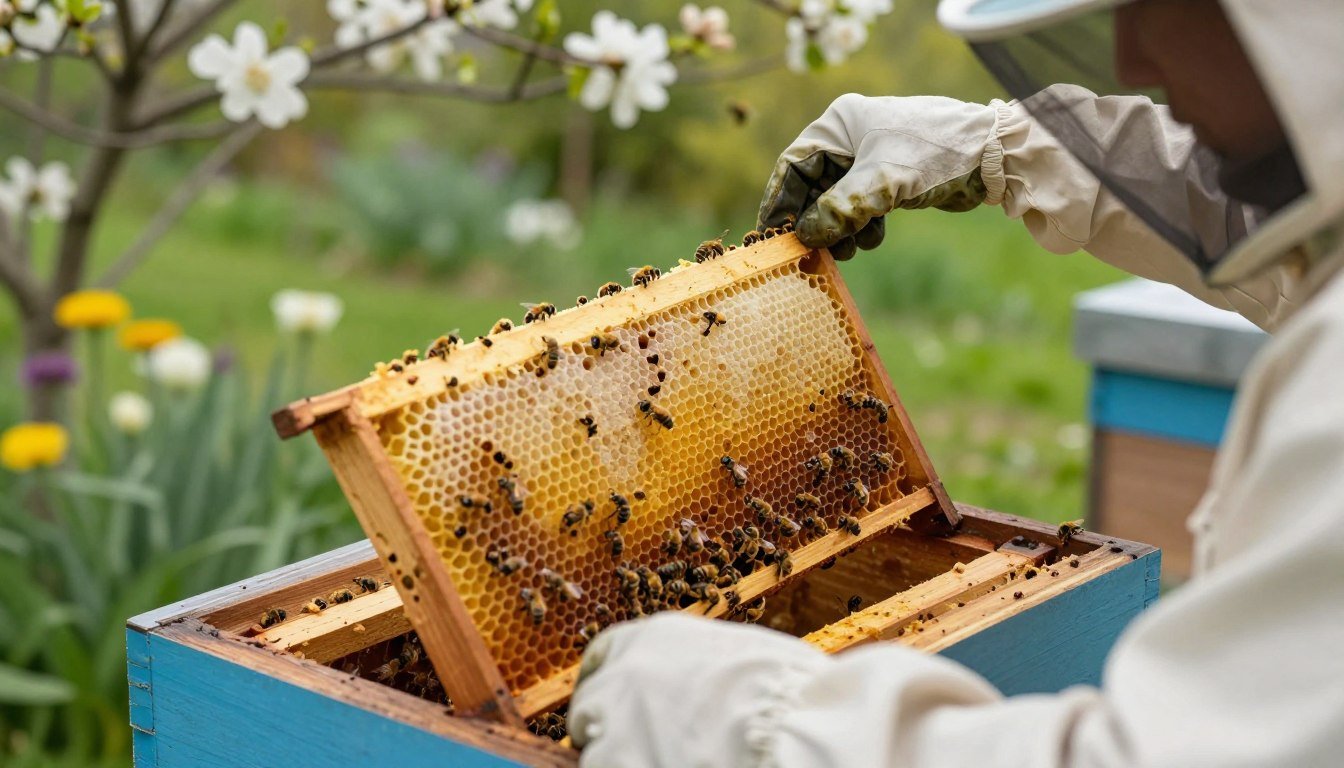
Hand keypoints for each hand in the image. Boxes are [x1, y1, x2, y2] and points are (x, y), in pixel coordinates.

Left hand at [569, 613, 828, 766]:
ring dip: (620, 759)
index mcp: (654, 637)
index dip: (606, 685)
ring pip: (595, 750)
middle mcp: (623, 672)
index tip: (612, 706)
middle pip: (589, 707)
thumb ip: (704, 667)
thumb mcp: (743, 655)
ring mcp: (614, 720)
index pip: (602, 657)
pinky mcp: (613, 761)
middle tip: (640, 750)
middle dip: (607, 730)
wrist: (791, 726)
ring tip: (662, 762)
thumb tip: (708, 691)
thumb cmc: (789, 692)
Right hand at [758, 93, 999, 258]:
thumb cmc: (934, 154)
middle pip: (813, 186)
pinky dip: (860, 226)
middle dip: (815, 221)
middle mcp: (850, 137)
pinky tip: (872, 238)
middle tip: (812, 252)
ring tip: (849, 249)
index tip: (772, 236)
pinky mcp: (888, 177)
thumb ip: (838, 211)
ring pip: (836, 201)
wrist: (993, 156)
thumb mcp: (881, 184)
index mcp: (839, 123)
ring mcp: (869, 158)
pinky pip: (859, 207)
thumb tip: (805, 237)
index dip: (780, 201)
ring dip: (839, 229)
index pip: (793, 164)